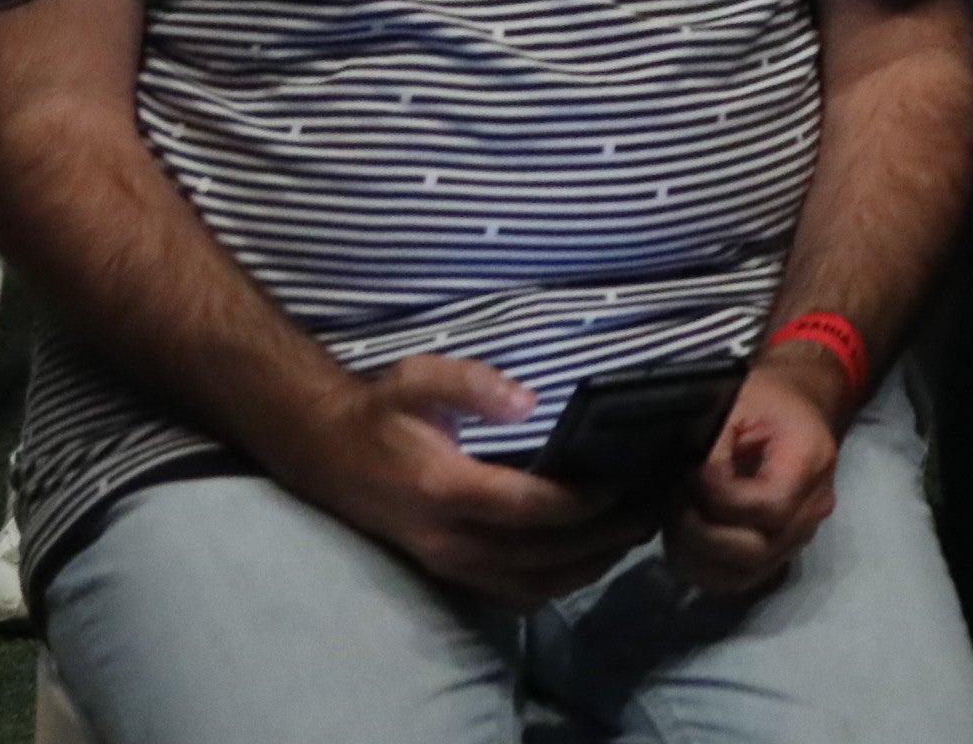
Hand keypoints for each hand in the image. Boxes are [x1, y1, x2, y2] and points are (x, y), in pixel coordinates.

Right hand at [272, 353, 643, 607]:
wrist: (323, 451)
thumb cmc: (379, 410)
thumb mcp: (418, 378)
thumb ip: (473, 384)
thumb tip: (527, 402)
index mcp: (444, 489)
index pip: (529, 510)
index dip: (582, 504)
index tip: (625, 484)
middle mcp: (446, 538)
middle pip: (540, 557)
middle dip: (601, 540)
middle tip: (650, 511)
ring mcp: (445, 562)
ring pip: (529, 586)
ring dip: (585, 568)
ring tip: (631, 534)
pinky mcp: (446, 571)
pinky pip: (509, 593)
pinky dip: (555, 583)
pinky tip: (588, 556)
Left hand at [666, 352, 843, 596]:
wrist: (794, 408)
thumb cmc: (765, 400)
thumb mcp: (737, 403)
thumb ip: (715, 445)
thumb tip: (692, 484)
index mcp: (811, 463)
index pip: (767, 506)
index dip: (719, 498)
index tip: (688, 474)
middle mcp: (813, 508)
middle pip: (755, 551)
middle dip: (701, 534)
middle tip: (673, 501)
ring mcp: (800, 536)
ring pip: (743, 574)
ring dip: (697, 555)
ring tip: (677, 519)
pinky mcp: (781, 551)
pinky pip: (739, 579)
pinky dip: (705, 567)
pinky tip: (686, 539)